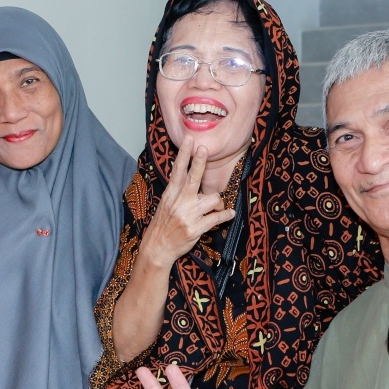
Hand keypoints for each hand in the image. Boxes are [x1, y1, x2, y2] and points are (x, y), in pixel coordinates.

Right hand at [136, 135, 235, 269]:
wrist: (158, 248)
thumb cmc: (163, 225)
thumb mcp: (166, 204)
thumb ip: (178, 191)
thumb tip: (189, 175)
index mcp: (171, 194)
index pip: (178, 170)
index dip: (184, 154)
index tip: (189, 140)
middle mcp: (179, 202)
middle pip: (192, 177)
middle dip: (199, 162)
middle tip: (204, 148)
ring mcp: (188, 215)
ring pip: (213, 199)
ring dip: (218, 203)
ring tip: (218, 207)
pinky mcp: (196, 228)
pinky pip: (217, 218)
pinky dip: (226, 215)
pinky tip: (230, 214)